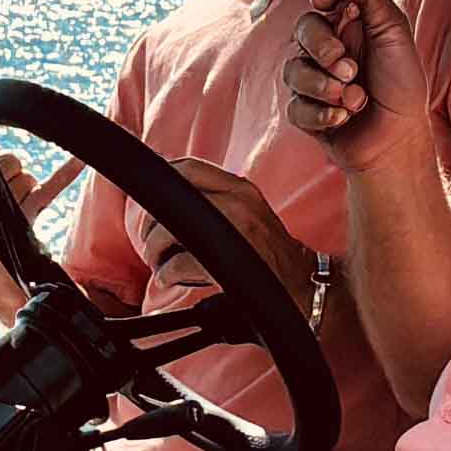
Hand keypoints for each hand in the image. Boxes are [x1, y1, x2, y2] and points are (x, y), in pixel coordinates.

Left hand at [143, 155, 316, 313]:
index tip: (152, 202)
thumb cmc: (271, 253)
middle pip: (173, 197)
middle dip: (151, 221)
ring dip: (155, 250)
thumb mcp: (251, 212)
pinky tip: (169, 278)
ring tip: (158, 263)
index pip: (189, 168)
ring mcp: (233, 229)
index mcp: (241, 188)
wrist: (301, 282)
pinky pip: (179, 262)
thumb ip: (221, 199)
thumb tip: (178, 202)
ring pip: (170, 230)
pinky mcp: (228, 260)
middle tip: (149, 239)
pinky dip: (167, 273)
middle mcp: (237, 201)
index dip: (163, 182)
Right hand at [279, 0, 439, 174]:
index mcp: (349, 24)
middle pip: (303, 27)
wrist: (400, 138)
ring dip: (324, 86)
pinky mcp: (305, 112)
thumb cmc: (402, 84)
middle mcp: (327, 48)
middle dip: (322, 46)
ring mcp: (313, 80)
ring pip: (293, 70)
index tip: (328, 3)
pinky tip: (344, 118)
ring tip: (354, 99)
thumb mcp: (394, 31)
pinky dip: (321, 113)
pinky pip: (294, 107)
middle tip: (349, 67)